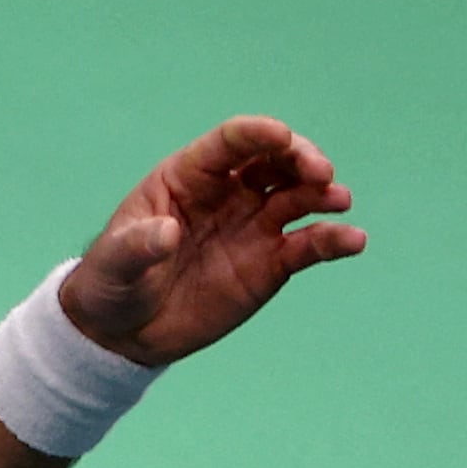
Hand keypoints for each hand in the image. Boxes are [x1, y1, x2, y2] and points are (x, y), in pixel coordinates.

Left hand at [57, 116, 363, 367]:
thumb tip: (166, 233)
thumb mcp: (114, 263)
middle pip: (275, 160)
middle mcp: (230, 192)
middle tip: (319, 173)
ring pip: (299, 197)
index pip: (232, 142)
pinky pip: (309, 245)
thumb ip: (137, 245)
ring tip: (338, 201)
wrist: (125, 332)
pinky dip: (333, 240)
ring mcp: (255, 225)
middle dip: (300, 158)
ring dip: (323, 193)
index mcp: (190, 176)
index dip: (258, 135)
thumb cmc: (113, 282)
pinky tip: (353, 241)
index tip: (281, 138)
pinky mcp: (271, 263)